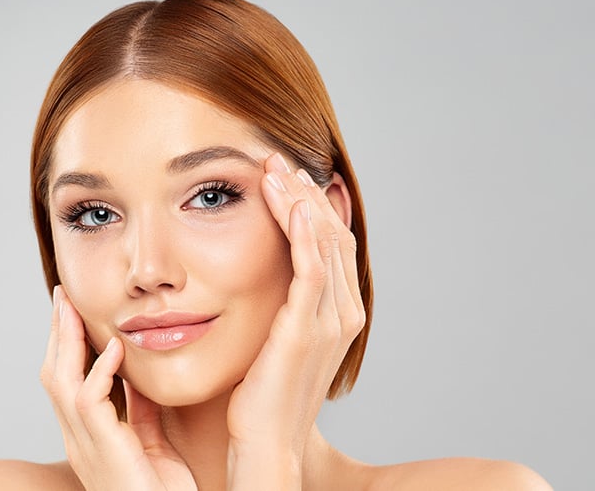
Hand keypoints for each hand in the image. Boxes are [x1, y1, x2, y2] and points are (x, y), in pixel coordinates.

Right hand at [40, 286, 196, 490]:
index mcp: (87, 436)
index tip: (71, 310)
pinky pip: (90, 402)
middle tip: (63, 295)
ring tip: (73, 307)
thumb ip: (139, 411)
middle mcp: (77, 439)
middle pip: (53, 373)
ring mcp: (84, 445)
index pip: (67, 379)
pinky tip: (114, 349)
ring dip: (66, 341)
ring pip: (60, 382)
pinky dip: (99, 372)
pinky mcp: (102, 450)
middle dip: (56, 332)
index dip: (66, 344)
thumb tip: (135, 375)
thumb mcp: (151, 444)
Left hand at [226, 154, 365, 488]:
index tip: (282, 176)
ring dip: (299, 202)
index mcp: (337, 312)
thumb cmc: (261, 394)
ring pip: (324, 243)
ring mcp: (328, 321)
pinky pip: (311, 271)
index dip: (310, 205)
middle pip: (332, 234)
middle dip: (303, 193)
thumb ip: (280, 303)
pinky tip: (291, 205)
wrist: (263, 441)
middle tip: (276, 161)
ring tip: (273, 170)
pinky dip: (305, 234)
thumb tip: (259, 272)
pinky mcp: (305, 330)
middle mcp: (342, 312)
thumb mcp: (275, 338)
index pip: (331, 242)